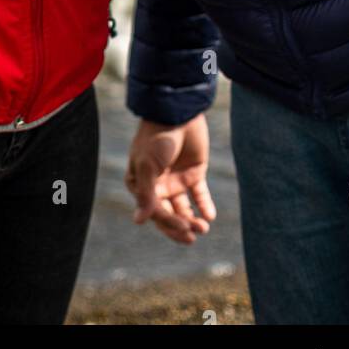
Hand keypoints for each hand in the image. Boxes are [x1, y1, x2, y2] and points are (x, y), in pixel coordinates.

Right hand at [125, 114, 216, 244]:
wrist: (178, 112)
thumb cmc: (157, 137)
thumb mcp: (148, 165)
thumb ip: (146, 194)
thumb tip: (138, 221)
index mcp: (141, 183)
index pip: (154, 211)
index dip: (168, 222)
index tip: (182, 226)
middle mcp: (157, 185)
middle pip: (169, 214)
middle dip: (180, 227)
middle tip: (193, 236)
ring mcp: (176, 179)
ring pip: (184, 208)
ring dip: (193, 219)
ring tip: (204, 227)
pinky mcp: (194, 173)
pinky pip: (199, 195)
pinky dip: (205, 206)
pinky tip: (210, 215)